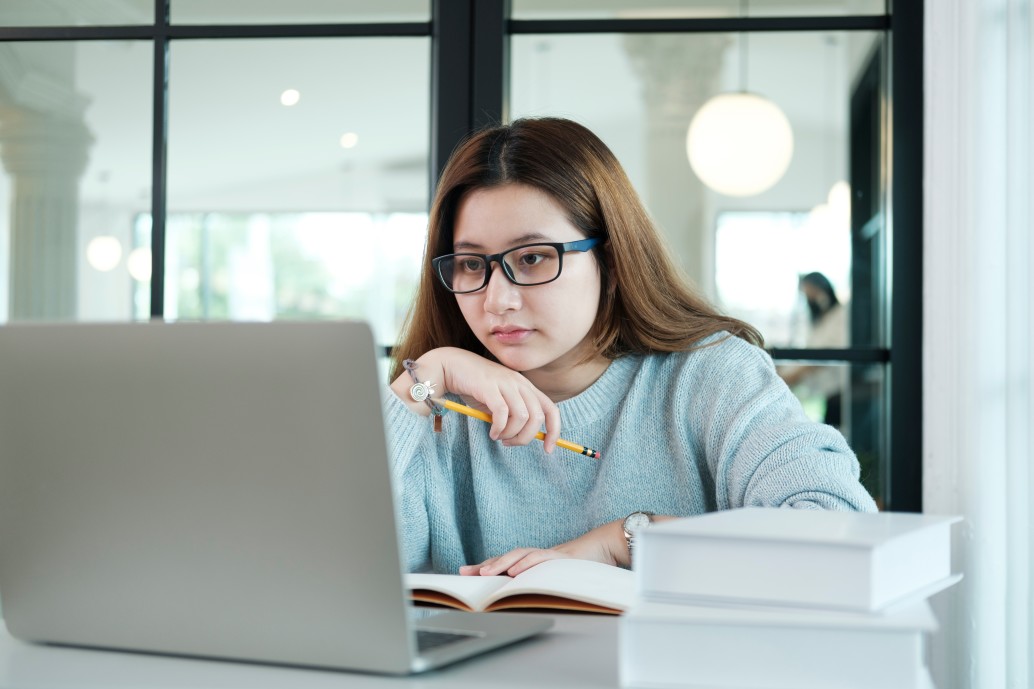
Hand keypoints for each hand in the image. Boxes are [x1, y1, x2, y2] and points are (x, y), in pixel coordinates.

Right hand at [391, 348, 561, 452]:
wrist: (452, 365)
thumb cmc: (475, 386)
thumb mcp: (500, 400)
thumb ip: (514, 414)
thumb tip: (524, 436)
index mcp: (525, 386)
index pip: (551, 409)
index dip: (554, 430)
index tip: (548, 449)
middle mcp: (519, 383)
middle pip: (537, 416)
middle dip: (527, 437)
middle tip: (510, 443)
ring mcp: (505, 383)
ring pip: (522, 417)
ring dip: (511, 434)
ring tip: (498, 437)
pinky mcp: (489, 387)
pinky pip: (502, 413)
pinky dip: (499, 428)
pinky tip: (492, 432)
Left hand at [458, 520, 627, 576]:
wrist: (609, 544)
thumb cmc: (589, 563)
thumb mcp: (563, 578)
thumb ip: (547, 584)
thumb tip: (529, 600)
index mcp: (538, 563)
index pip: (508, 564)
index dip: (488, 567)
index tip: (466, 572)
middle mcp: (540, 556)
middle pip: (508, 557)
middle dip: (486, 565)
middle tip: (466, 573)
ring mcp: (551, 554)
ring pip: (521, 555)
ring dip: (502, 563)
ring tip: (485, 572)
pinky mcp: (563, 556)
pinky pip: (542, 559)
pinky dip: (527, 564)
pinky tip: (515, 570)